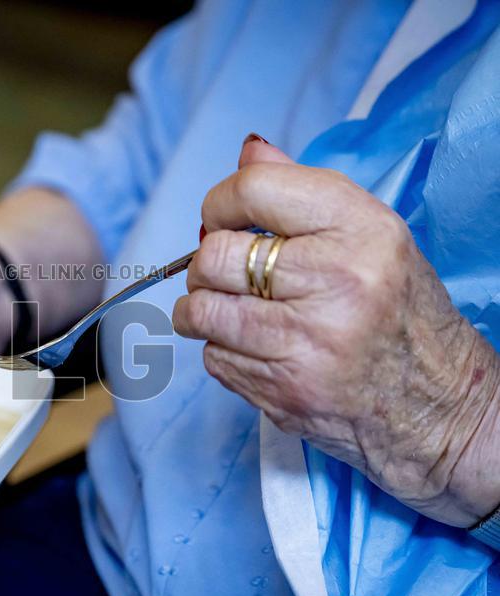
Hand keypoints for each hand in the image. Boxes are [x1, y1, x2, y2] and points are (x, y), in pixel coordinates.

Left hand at [173, 137, 499, 526]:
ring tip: (224, 310)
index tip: (221, 218)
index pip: (254, 191)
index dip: (220, 203)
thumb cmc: (396, 310)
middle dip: (204, 264)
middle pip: (215, 255)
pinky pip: (214, 359)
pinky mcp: (285, 391)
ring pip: (202, 311)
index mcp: (360, 230)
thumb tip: (247, 152)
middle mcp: (336, 283)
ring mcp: (308, 343)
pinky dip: (221, 351)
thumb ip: (301, 190)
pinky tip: (255, 349)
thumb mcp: (369, 235)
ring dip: (200, 310)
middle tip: (222, 273)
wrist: (434, 404)